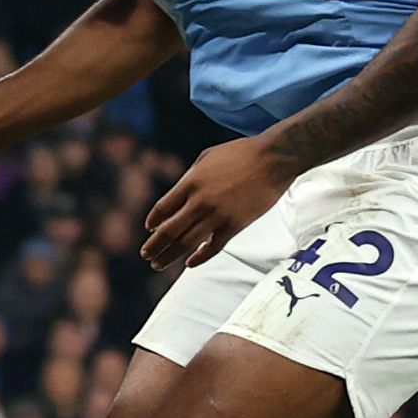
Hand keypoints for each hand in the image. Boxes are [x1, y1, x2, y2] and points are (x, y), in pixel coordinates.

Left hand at [140, 134, 290, 271]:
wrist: (272, 159)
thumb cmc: (240, 153)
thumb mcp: (206, 157)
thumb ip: (191, 177)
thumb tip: (180, 194)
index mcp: (190, 182)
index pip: (163, 208)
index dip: (153, 221)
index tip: (149, 229)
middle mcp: (199, 201)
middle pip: (169, 230)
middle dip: (154, 245)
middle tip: (145, 255)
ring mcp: (217, 215)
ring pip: (187, 243)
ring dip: (170, 256)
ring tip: (157, 264)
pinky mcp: (235, 226)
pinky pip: (213, 247)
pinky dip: (200, 257)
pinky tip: (190, 263)